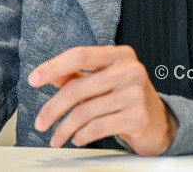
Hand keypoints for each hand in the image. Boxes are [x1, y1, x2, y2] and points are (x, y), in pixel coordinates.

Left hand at [29, 45, 178, 155]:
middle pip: (77, 88)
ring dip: (64, 129)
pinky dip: (81, 136)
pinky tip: (78, 138)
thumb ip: (78, 75)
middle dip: (52, 109)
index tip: (34, 79)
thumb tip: (50, 75)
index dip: (53, 67)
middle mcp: (129, 70)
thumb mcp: (104, 80)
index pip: (80, 55)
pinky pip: (97, 128)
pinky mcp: (137, 116)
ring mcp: (135, 93)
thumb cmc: (127, 97)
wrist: (159, 121)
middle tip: (41, 122)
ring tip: (58, 137)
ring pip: (84, 112)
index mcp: (120, 55)